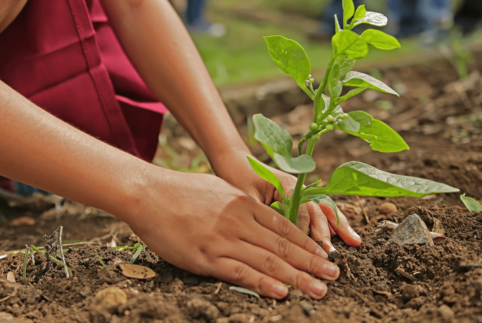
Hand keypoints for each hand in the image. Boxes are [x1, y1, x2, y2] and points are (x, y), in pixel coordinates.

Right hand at [125, 169, 339, 298]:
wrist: (147, 193)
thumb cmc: (180, 190)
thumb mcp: (218, 189)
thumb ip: (241, 204)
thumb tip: (259, 215)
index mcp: (243, 203)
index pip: (284, 227)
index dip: (308, 243)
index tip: (324, 256)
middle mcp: (239, 221)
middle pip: (283, 246)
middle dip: (312, 263)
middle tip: (334, 276)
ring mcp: (223, 239)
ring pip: (268, 262)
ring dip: (297, 277)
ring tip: (319, 289)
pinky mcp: (205, 257)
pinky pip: (240, 272)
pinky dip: (263, 284)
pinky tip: (281, 292)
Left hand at [210, 149, 361, 252]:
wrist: (235, 160)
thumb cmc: (236, 177)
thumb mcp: (245, 196)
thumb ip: (261, 213)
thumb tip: (272, 237)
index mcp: (286, 184)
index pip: (301, 209)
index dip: (306, 230)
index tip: (308, 249)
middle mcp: (298, 186)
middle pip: (317, 209)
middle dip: (326, 232)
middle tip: (331, 253)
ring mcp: (301, 191)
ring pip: (324, 208)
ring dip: (339, 226)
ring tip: (355, 242)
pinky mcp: (299, 196)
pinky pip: (319, 209)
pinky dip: (333, 222)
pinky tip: (344, 235)